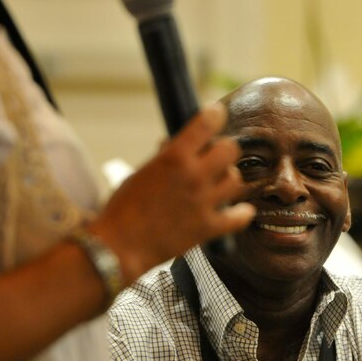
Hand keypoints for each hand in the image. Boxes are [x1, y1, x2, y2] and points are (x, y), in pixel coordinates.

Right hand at [90, 103, 254, 282]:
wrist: (120, 247)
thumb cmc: (123, 210)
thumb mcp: (140, 173)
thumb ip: (163, 159)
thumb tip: (174, 146)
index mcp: (174, 157)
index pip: (207, 123)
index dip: (215, 115)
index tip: (216, 114)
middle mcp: (194, 176)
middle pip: (230, 150)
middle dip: (223, 150)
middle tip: (214, 157)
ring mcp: (204, 202)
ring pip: (236, 180)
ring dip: (228, 180)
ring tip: (219, 185)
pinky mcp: (208, 228)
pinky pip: (239, 217)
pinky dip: (242, 214)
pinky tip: (240, 211)